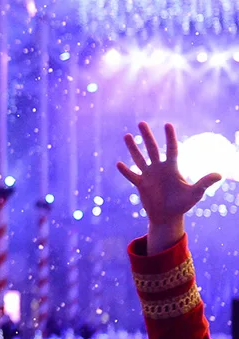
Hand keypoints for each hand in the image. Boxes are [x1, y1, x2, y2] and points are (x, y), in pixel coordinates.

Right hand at [116, 122, 221, 253]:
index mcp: (172, 167)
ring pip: (139, 158)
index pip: (172, 149)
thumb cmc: (183, 204)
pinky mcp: (140, 184)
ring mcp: (148, 175)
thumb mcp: (195, 193)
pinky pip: (131, 175)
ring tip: (126, 135)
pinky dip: (125, 171)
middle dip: (147, 136)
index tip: (168, 124)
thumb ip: (204, 183)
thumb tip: (220, 175)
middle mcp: (159, 168)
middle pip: (152, 149)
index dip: (170, 137)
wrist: (168, 216)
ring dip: (133, 148)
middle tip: (141, 123)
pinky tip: (118, 164)